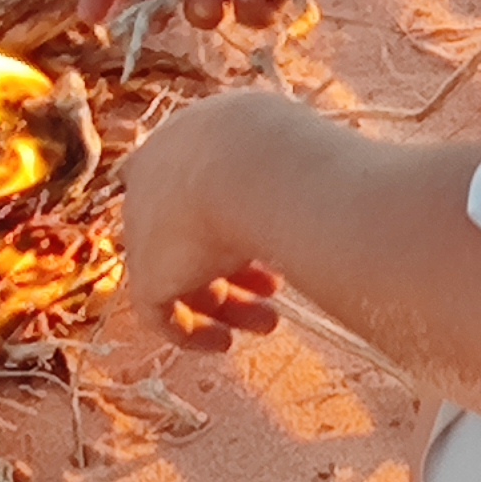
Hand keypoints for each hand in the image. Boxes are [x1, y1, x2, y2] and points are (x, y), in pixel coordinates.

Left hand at [110, 89, 290, 354]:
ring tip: (270, 322)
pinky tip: (226, 341)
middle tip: (275, 288)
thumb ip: (296, 173)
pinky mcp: (144, 271)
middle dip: (237, 268)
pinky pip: (160, 312)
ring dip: (226, 303)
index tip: (276, 244)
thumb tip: (336, 190)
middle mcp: (159, 179)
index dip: (242, 222)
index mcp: (192, 140)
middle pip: (192, 235)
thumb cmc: (287, 154)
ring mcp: (145, 225)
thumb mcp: (293, 150)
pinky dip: (192, 331)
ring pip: (181, 275)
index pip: (203, 190)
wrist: (253, 167)